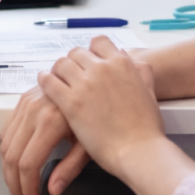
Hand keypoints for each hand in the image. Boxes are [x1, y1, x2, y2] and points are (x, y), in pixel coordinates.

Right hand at [0, 86, 91, 194]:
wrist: (98, 83)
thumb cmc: (100, 111)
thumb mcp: (90, 142)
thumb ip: (70, 168)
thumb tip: (53, 190)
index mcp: (50, 121)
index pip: (28, 165)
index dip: (28, 189)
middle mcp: (34, 110)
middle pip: (12, 157)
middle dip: (14, 185)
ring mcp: (27, 103)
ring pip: (5, 145)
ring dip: (8, 170)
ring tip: (18, 187)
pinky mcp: (24, 99)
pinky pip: (7, 130)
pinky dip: (8, 151)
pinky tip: (16, 164)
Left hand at [38, 36, 164, 177]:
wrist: (139, 151)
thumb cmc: (146, 128)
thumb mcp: (149, 92)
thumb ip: (142, 73)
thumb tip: (135, 62)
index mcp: (122, 64)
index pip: (99, 42)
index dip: (92, 52)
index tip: (88, 61)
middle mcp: (102, 68)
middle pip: (77, 53)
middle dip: (73, 62)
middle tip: (70, 73)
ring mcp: (85, 84)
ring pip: (61, 64)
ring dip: (58, 71)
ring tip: (55, 78)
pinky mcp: (71, 102)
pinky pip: (50, 82)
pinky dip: (45, 81)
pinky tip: (44, 85)